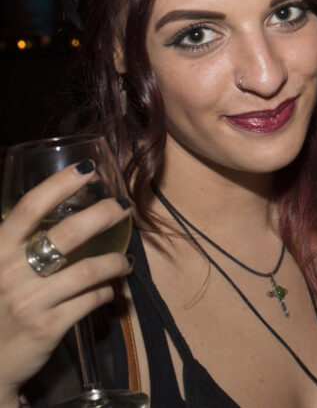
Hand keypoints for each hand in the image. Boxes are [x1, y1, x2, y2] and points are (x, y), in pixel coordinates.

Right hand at [0, 160, 132, 402]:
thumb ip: (17, 246)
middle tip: (124, 206)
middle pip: (67, 233)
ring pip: (89, 270)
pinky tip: (110, 289)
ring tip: (126, 260)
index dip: (60, 184)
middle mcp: (10, 273)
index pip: (28, 207)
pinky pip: (91, 300)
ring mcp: (31, 301)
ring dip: (116, 262)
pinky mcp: (48, 326)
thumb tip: (56, 214)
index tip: (87, 168)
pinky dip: (107, 292)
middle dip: (103, 214)